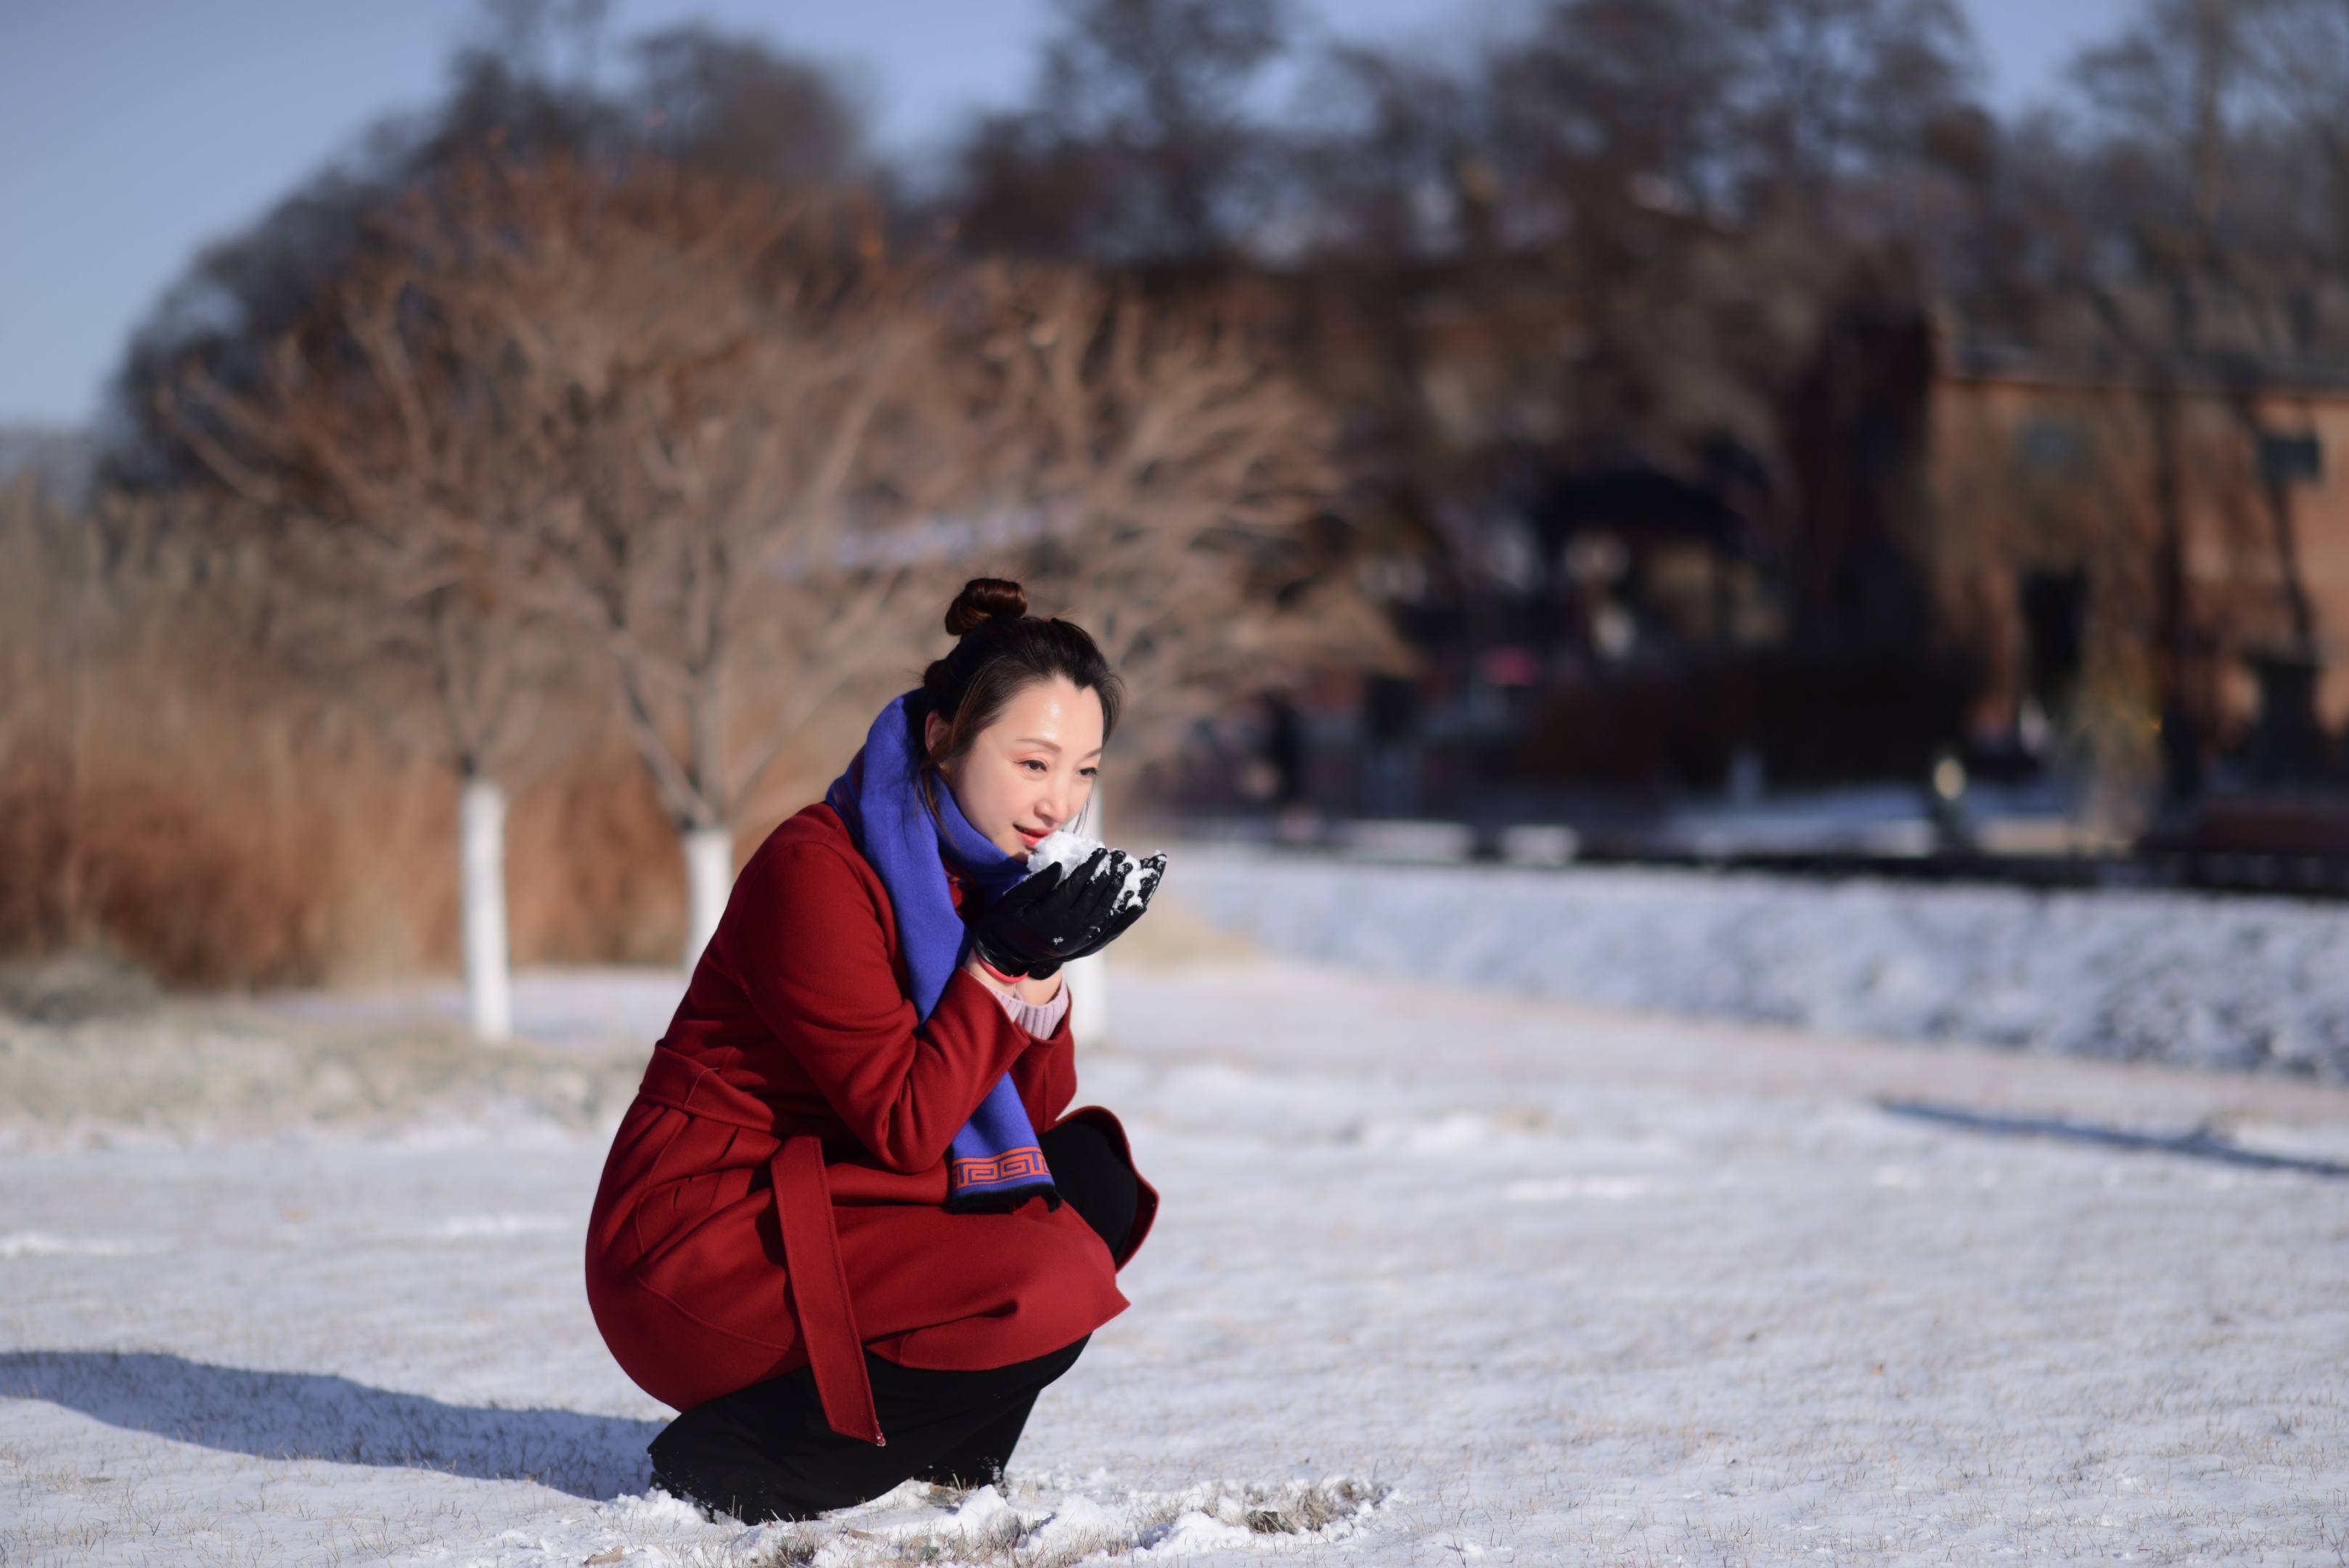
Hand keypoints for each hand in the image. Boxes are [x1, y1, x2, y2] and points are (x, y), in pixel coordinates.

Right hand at [969, 847, 1166, 978]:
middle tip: (1120, 857)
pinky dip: (1125, 917)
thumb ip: (1037, 882)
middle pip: (1095, 898)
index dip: (1091, 867)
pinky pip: (1110, 931)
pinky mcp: (1087, 946)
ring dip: (1119, 892)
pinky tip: (1137, 903)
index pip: (1077, 886)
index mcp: (1050, 915)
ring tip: (1127, 873)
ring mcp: (1080, 940)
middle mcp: (1069, 929)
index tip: (1101, 851)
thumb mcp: (1015, 898)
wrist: (1010, 954)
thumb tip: (1059, 865)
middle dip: (1109, 875)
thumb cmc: (1010, 920)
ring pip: (1106, 913)